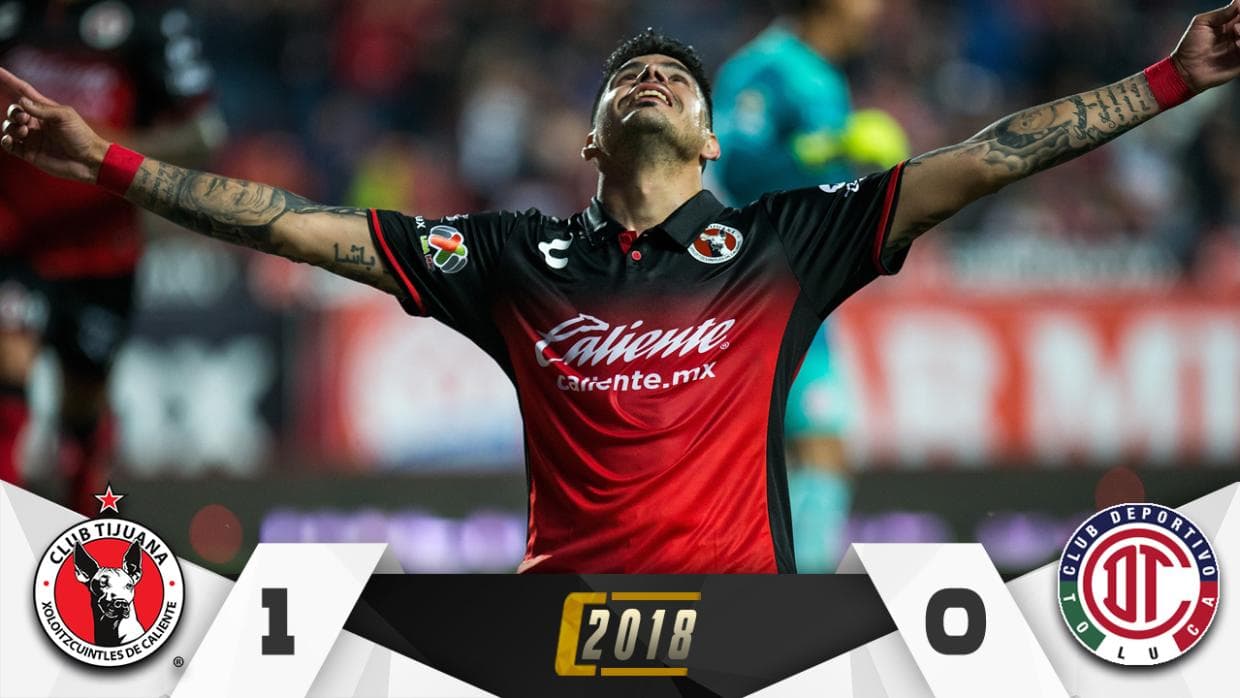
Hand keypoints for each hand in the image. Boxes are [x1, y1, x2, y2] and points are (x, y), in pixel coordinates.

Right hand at [0, 68, 108, 182]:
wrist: (88, 161)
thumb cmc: (81, 135)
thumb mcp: (64, 116)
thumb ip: (41, 109)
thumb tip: (21, 102)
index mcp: (45, 109)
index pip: (23, 91)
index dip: (9, 80)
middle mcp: (36, 122)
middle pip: (14, 111)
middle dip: (14, 112)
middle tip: (24, 119)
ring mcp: (32, 137)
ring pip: (9, 127)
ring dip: (11, 126)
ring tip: (24, 131)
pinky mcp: (29, 152)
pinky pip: (9, 144)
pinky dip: (5, 140)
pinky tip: (10, 140)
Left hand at [1171, 0, 1239, 91]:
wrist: (1184, 69)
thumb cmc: (1189, 47)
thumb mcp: (1201, 23)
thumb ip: (1221, 13)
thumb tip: (1238, 2)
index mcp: (1229, 25)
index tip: (1239, 10)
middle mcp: (1237, 36)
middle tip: (1235, 27)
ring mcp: (1239, 50)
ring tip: (1236, 32)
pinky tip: (1237, 45)